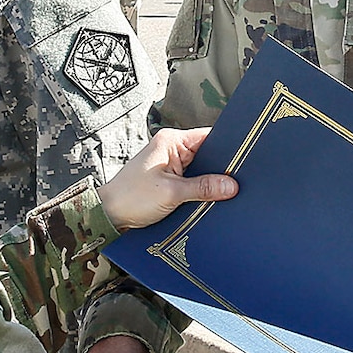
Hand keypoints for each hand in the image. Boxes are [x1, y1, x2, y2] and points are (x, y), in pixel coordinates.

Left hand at [98, 128, 235, 231]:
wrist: (109, 216)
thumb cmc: (130, 197)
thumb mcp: (172, 192)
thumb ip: (204, 187)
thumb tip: (231, 185)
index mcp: (171, 141)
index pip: (209, 136)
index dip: (227, 148)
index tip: (243, 161)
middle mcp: (171, 149)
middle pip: (208, 154)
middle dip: (220, 169)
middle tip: (236, 182)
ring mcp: (171, 165)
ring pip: (202, 170)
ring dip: (209, 182)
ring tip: (223, 192)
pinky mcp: (170, 180)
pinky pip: (193, 181)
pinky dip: (200, 190)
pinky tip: (209, 199)